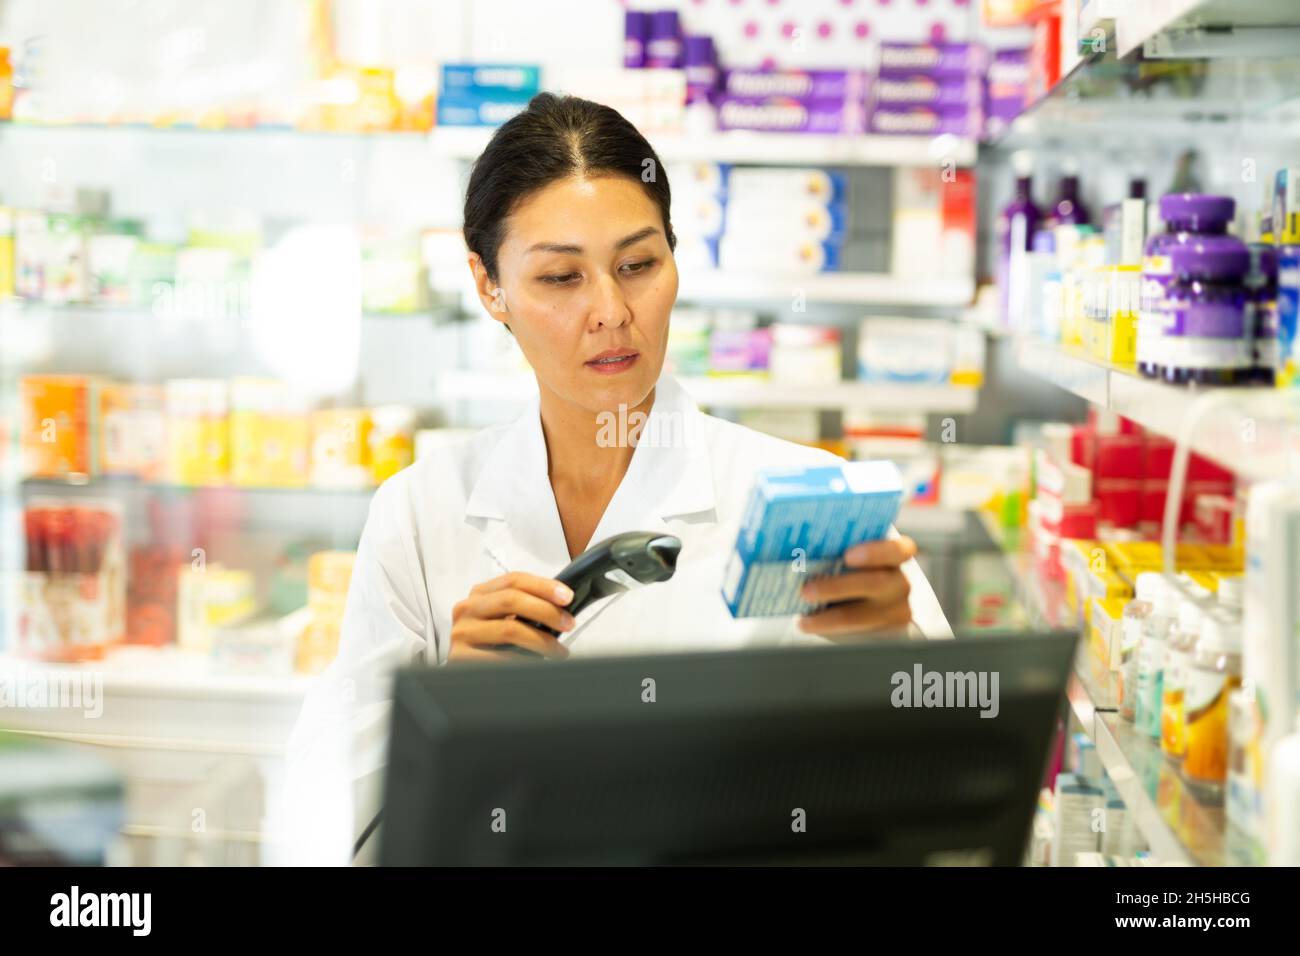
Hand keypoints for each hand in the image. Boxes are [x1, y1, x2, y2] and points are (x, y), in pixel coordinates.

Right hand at [449, 571, 574, 661]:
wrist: (466, 678)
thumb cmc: (492, 646)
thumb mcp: (505, 620)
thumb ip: (525, 608)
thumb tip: (562, 605)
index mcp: (480, 594)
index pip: (513, 580)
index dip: (543, 586)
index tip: (567, 597)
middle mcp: (467, 609)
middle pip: (511, 599)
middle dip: (546, 611)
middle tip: (568, 623)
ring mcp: (461, 632)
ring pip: (509, 629)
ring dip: (541, 640)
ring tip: (559, 651)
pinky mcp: (460, 657)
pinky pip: (500, 657)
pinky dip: (525, 660)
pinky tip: (537, 664)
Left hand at [796, 537, 916, 639]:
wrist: (865, 599)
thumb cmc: (851, 568)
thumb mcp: (850, 556)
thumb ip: (837, 552)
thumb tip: (803, 554)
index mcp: (896, 554)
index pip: (898, 550)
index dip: (875, 552)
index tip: (847, 556)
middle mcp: (900, 582)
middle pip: (876, 584)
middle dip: (838, 587)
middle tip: (806, 591)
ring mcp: (896, 610)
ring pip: (863, 616)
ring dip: (829, 617)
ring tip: (803, 618)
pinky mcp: (885, 633)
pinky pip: (857, 633)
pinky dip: (830, 628)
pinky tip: (809, 624)